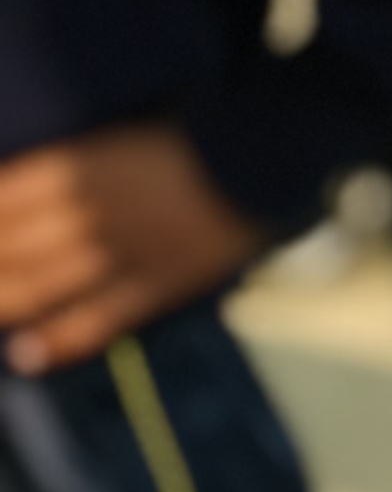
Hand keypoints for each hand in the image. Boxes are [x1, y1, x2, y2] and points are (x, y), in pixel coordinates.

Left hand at [0, 125, 270, 372]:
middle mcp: (89, 212)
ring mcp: (123, 252)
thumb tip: (14, 199)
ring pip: (41, 283)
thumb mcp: (119, 138)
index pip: (2, 197)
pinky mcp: (159, 282)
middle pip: (8, 246)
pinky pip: (103, 316)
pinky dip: (61, 338)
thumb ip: (72, 168)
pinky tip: (26, 354)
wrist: (265, 154)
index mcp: (78, 167)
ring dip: (1, 300)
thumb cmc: (191, 137)